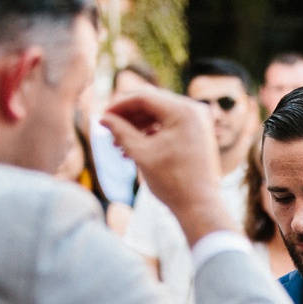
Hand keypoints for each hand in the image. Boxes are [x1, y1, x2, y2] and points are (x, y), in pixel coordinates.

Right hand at [100, 85, 237, 243]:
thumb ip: (120, 132)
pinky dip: (150, 134)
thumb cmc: (173, 182)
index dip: (119, 106)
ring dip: (136, 127)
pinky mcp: (196, 133)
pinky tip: (133, 149)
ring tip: (118, 145)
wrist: (200, 206)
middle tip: (108, 130)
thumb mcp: (141, 153)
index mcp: (183, 111)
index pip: (143, 97)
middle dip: (127, 117)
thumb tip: (102, 118)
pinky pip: (168, 126)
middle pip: (151, 104)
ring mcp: (197, 121)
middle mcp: (193, 111)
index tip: (102, 118)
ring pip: (158, 115)